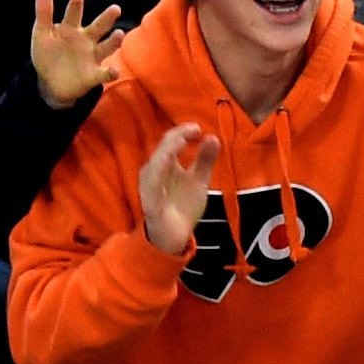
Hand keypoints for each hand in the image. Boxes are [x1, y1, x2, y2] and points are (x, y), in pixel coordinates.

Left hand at [28, 0, 128, 106]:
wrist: (50, 83)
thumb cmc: (48, 55)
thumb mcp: (41, 35)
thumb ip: (43, 13)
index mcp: (71, 29)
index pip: (74, 15)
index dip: (75, 6)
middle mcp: (86, 41)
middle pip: (98, 27)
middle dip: (107, 18)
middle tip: (115, 9)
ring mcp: (92, 57)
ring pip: (106, 47)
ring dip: (113, 41)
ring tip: (119, 33)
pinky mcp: (94, 75)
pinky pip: (105, 73)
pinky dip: (111, 72)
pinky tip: (114, 71)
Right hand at [135, 123, 221, 258]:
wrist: (175, 236)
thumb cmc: (182, 205)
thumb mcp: (199, 181)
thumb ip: (205, 160)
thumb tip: (213, 137)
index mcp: (165, 164)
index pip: (171, 141)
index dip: (183, 132)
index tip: (198, 127)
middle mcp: (154, 172)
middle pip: (163, 149)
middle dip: (176, 137)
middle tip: (194, 129)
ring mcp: (151, 188)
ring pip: (155, 166)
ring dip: (167, 151)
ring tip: (180, 141)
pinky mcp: (150, 204)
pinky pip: (152, 188)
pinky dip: (159, 176)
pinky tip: (168, 165)